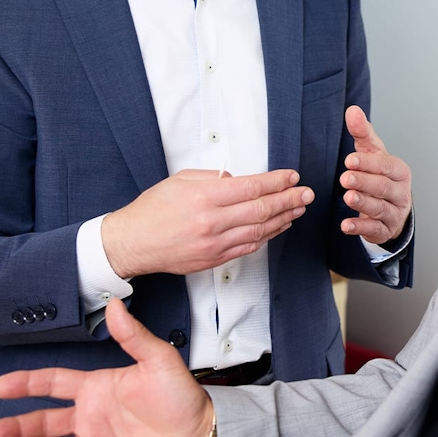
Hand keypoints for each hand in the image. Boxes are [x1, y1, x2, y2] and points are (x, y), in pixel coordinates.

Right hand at [0, 298, 211, 436]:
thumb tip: (115, 305)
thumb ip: (134, 336)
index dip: (26, 383)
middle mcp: (92, 415)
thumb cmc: (183, 398)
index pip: (54, 382)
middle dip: (15, 426)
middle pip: (42, 420)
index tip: (0, 385)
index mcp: (99, 387)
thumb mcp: (159, 361)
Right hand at [103, 168, 313, 277]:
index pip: (252, 187)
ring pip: (259, 230)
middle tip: (306, 193)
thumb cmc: (152, 209)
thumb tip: (238, 179)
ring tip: (298, 209)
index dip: (277, 182)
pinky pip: (248, 247)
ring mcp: (214, 244)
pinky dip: (267, 236)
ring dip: (283, 219)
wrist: (131, 243)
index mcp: (204, 197)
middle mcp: (212, 222)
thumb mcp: (180, 180)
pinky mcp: (213, 260)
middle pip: (261, 210)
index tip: (292, 176)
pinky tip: (278, 227)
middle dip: (289, 200)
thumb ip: (212, 178)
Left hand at [339, 106, 411, 244]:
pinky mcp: (384, 230)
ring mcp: (394, 213)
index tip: (350, 160)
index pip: (386, 165)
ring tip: (347, 197)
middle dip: (365, 182)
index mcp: (399, 171)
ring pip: (380, 208)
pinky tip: (346, 225)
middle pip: (384, 187)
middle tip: (345, 178)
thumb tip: (352, 110)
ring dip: (363, 203)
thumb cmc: (381, 175)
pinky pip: (373, 229)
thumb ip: (362, 132)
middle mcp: (400, 192)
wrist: (393, 208)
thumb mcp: (373, 153)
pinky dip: (360, 227)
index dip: (369, 163)